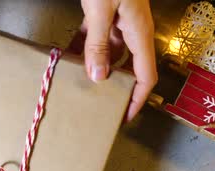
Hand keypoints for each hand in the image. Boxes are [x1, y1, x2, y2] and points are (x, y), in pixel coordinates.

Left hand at [71, 0, 157, 121]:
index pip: (145, 77)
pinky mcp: (105, 11)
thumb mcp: (101, 10)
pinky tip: (68, 55)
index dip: (137, 100)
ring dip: (93, 66)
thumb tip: (98, 76)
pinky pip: (95, 36)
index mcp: (139, 34)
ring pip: (108, 52)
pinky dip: (82, 46)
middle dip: (114, 86)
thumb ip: (97, 42)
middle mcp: (133, 30)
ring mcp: (119, 21)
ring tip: (77, 82)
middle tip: (98, 103)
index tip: (124, 117)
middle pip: (128, 68)